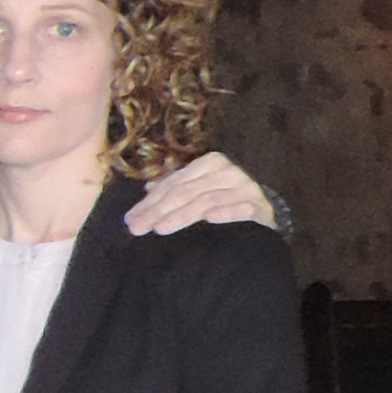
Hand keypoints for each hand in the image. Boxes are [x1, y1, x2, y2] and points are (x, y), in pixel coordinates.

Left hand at [129, 150, 275, 236]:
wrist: (261, 212)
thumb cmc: (224, 200)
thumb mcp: (198, 191)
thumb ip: (174, 188)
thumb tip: (146, 189)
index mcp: (209, 164)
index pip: (174, 183)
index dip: (150, 202)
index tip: (130, 219)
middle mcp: (228, 172)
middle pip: (186, 192)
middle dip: (158, 211)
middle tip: (138, 228)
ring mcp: (245, 187)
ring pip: (207, 200)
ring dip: (182, 215)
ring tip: (161, 229)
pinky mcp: (260, 206)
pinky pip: (242, 209)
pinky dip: (226, 213)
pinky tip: (211, 219)